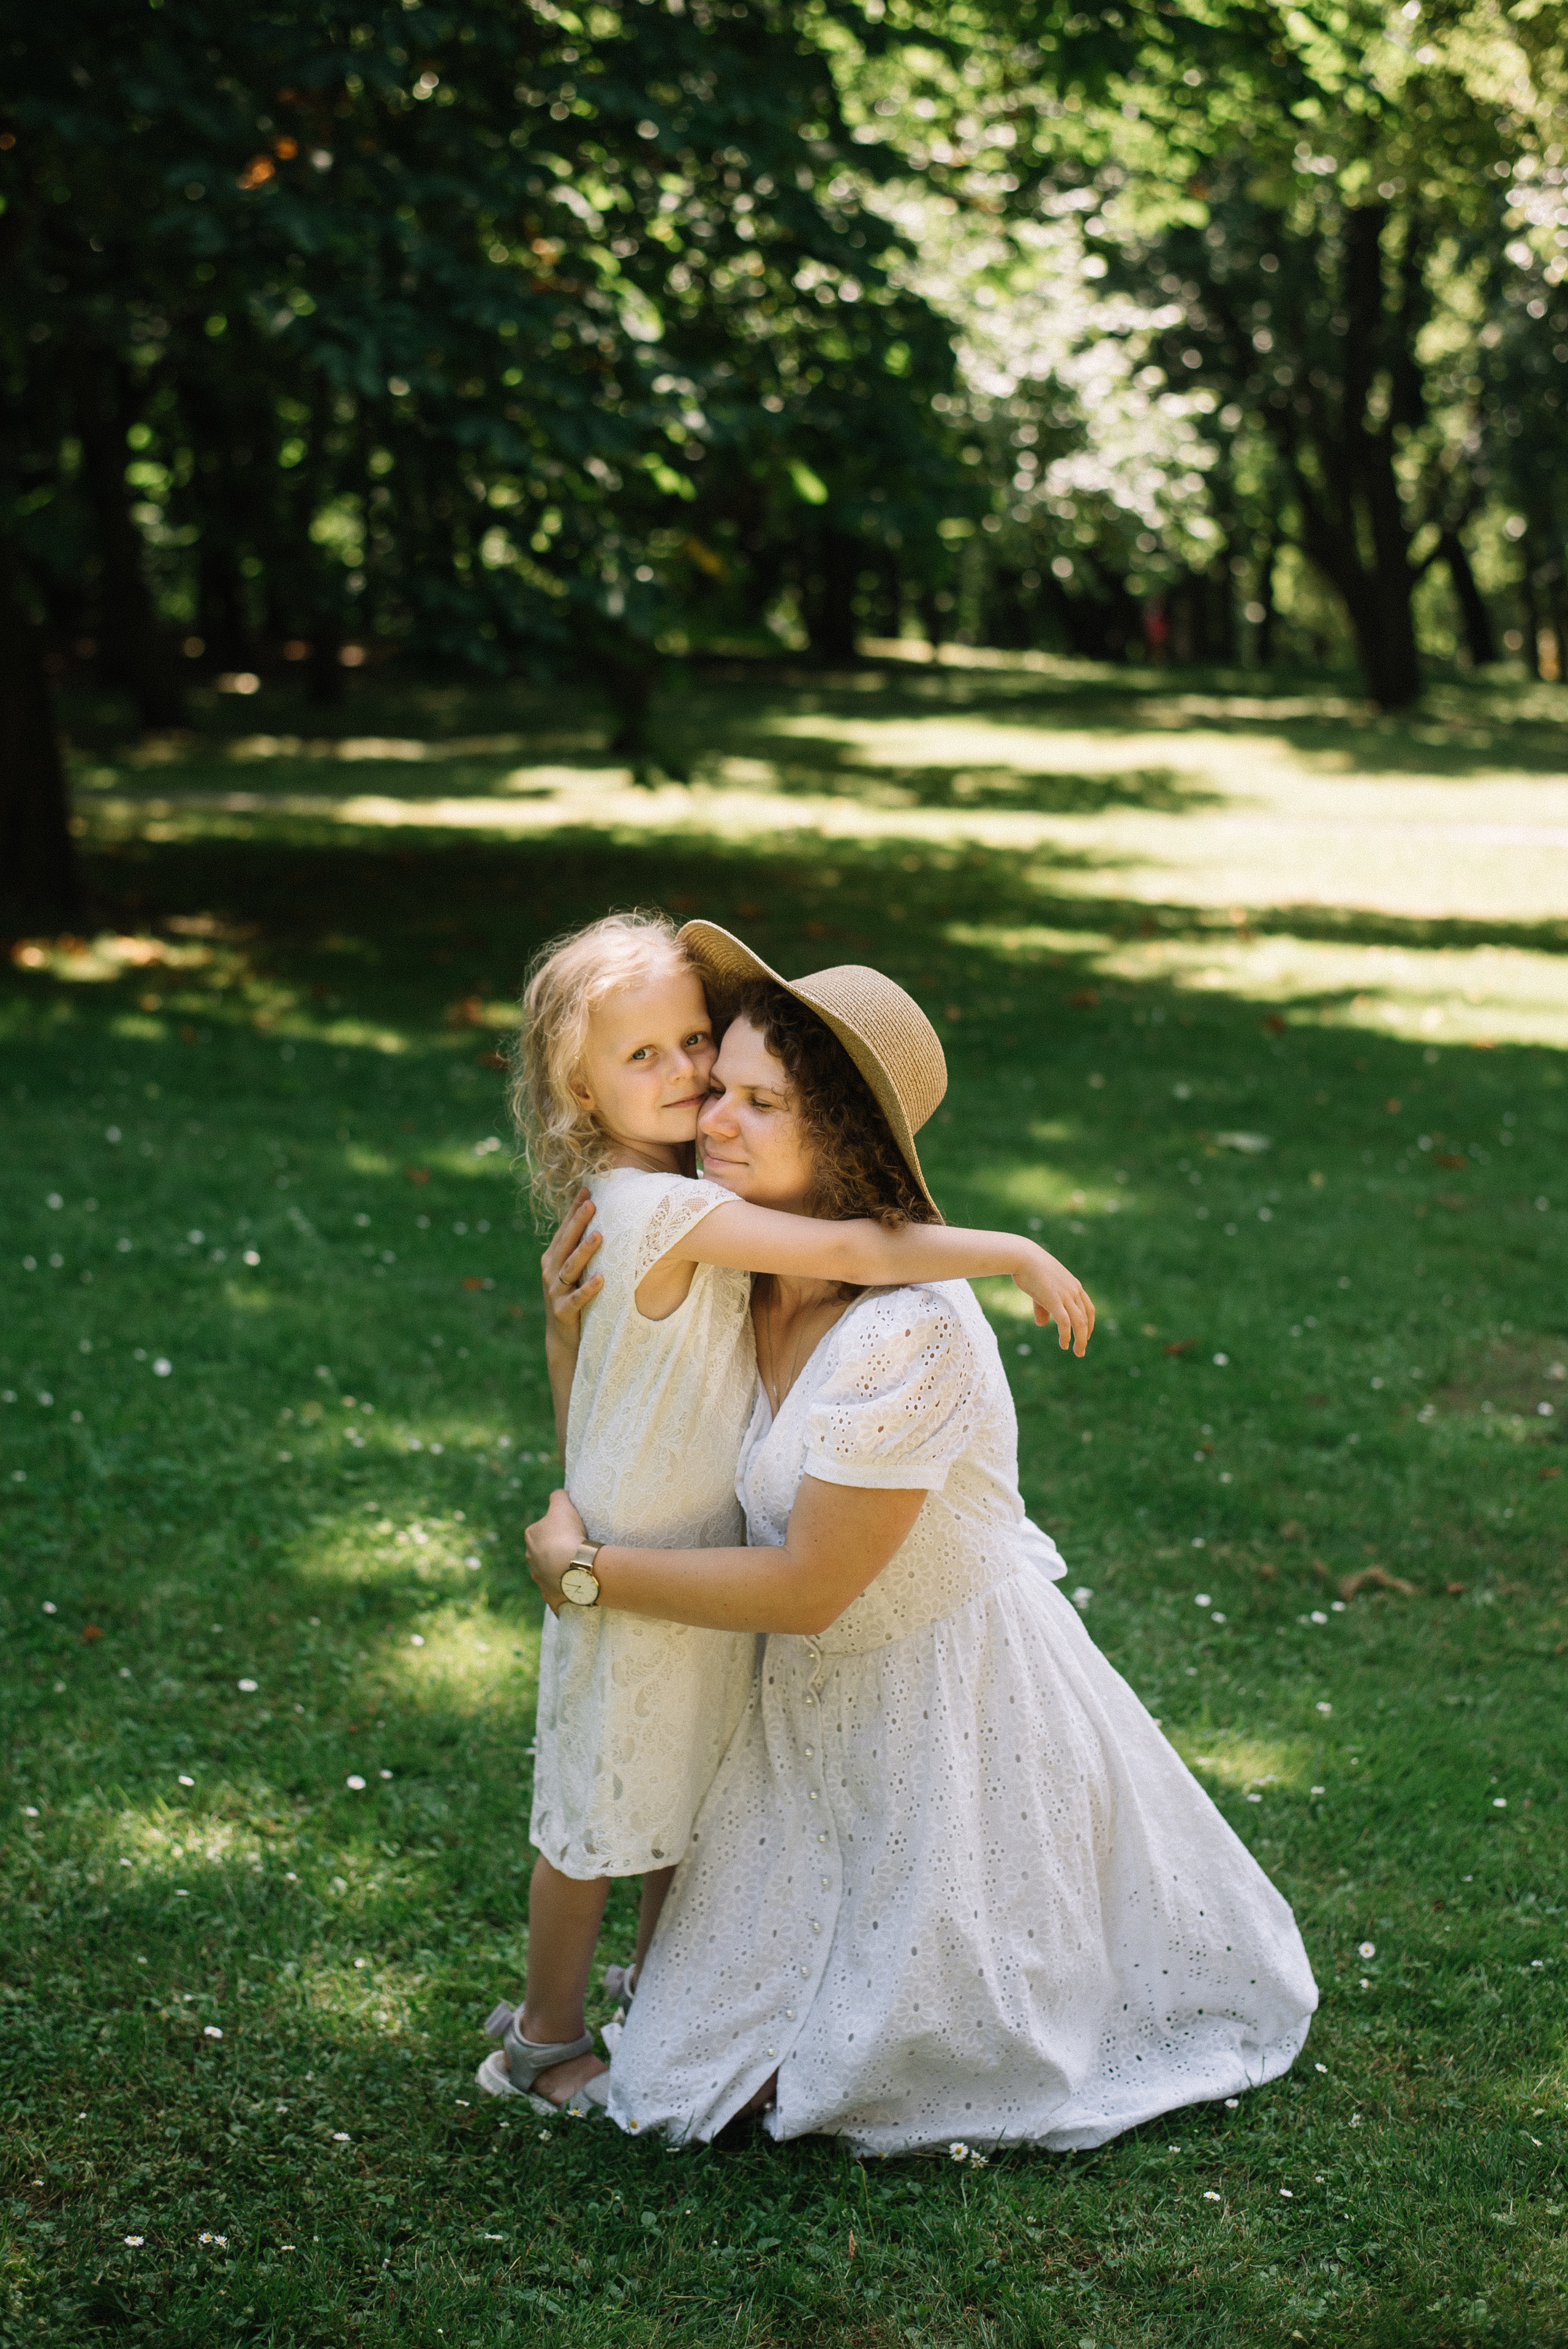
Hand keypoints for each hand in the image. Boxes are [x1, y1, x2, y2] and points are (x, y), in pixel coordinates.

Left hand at [526, 1488, 588, 1613]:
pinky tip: (574, 1588)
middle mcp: (530, 1558)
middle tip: (575, 1547)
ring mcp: (539, 1579)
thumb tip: (557, 1494)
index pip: (541, 1529)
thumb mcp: (562, 1506)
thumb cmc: (566, 1534)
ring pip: (548, 1573)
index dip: (556, 1528)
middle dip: (555, 1550)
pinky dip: (563, 1591)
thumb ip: (558, 1496)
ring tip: (577, 1567)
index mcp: (530, 1537)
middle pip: (543, 1552)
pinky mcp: (550, 1595)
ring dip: (559, 1570)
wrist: (573, 1567)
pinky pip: (556, 1593)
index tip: (570, 1529)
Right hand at [541, 1190, 602, 1342]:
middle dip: (577, 1223)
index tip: (587, 1190)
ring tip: (599, 1235)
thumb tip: (603, 1221)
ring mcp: (555, 1292)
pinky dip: (588, 1289)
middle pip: (565, 1243)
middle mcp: (551, 1272)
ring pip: (570, 1268)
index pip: (564, 1230)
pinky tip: (601, 1279)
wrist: (563, 1339)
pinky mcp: (563, 1312)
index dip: (574, 1211)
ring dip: (584, 1251)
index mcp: (553, 1258)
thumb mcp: (575, 1272)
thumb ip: (581, 1249)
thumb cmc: (573, 1298)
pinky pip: (576, 1299)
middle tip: (591, 1203)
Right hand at [1013, 1245, 1095, 1355]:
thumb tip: (1042, 1325)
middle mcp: (1074, 1291)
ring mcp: (1065, 1295)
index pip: (1088, 1308)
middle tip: (1081, 1351)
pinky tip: (1064, 1345)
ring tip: (1078, 1352)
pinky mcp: (1054, 1299)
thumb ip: (1043, 1308)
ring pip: (1079, 1322)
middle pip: (1086, 1318)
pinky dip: (1066, 1335)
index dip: (1089, 1324)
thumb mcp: (1041, 1290)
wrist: (1023, 1256)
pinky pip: (1064, 1322)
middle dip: (1085, 1336)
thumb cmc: (1030, 1270)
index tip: (1085, 1336)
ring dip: (1080, 1340)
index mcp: (1074, 1286)